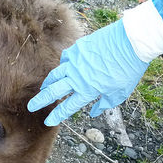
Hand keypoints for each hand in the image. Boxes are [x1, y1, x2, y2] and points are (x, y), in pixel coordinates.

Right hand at [27, 19, 147, 125]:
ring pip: (56, 74)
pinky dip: (63, 65)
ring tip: (43, 88)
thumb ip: (106, 103)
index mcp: (88, 90)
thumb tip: (94, 112)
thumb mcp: (120, 92)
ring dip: (48, 82)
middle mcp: (77, 77)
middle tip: (31, 106)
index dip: (57, 115)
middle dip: (41, 100)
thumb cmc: (129, 69)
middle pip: (53, 91)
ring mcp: (76, 62)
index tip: (48, 121)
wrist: (131, 41)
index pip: (68, 107)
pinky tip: (63, 68)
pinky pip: (66, 59)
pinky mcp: (78, 48)